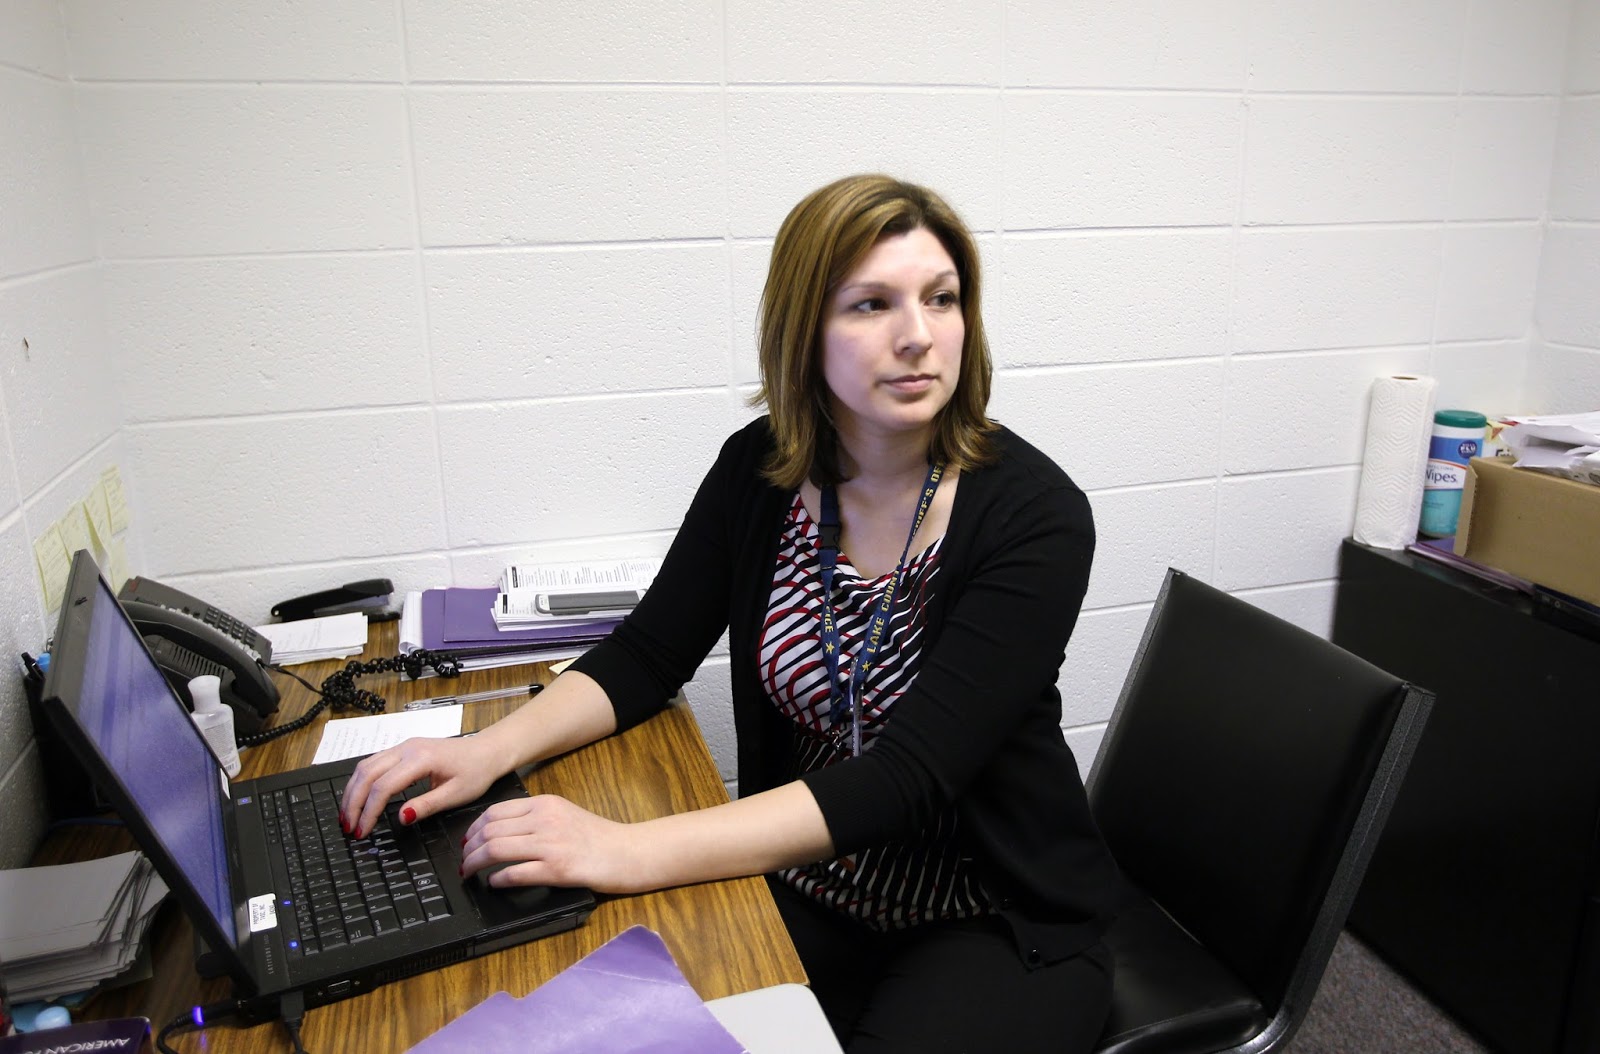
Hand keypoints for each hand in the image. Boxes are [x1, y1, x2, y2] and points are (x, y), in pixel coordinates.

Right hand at [339, 735, 503, 838]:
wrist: (487, 751)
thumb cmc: (476, 771)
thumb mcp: (456, 795)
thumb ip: (427, 806)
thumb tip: (401, 818)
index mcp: (421, 759)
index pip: (384, 786)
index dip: (369, 811)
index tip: (362, 831)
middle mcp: (407, 748)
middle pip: (367, 774)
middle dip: (353, 802)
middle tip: (348, 827)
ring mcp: (403, 746)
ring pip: (366, 766)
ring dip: (353, 791)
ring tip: (348, 816)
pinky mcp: (403, 749)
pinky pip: (373, 763)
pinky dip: (361, 782)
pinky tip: (358, 798)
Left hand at [462, 795, 648, 894]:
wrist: (627, 852)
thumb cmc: (598, 837)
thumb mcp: (564, 814)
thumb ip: (535, 817)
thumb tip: (501, 830)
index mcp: (545, 804)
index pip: (495, 812)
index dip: (472, 828)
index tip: (466, 840)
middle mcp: (545, 820)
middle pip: (490, 831)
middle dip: (468, 848)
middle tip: (463, 860)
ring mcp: (550, 845)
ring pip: (496, 850)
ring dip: (475, 864)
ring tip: (469, 873)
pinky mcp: (557, 870)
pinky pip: (514, 873)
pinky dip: (497, 879)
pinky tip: (494, 883)